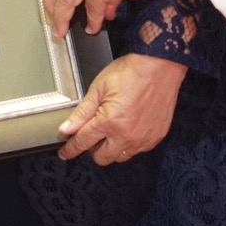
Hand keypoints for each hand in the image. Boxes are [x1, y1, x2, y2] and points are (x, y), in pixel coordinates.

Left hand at [56, 53, 184, 163]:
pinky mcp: (155, 138)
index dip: (71, 149)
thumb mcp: (99, 88)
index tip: (65, 153)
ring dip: (112, 148)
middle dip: (93, 149)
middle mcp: (126, 135)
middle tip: (93, 134)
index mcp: (109, 122)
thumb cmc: (130, 73)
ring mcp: (142, 139)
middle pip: (102, 158)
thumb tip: (66, 129)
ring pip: (120, 157)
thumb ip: (82, 112)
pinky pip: (137, 150)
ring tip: (112, 130)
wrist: (160, 67)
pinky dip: (129, 144)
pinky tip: (128, 128)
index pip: (83, 143)